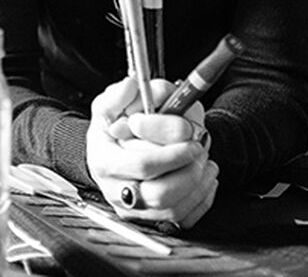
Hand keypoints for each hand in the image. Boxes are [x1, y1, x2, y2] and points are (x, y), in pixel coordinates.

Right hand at [86, 76, 218, 229]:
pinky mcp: (152, 219)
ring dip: (198, 183)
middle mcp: (116, 191)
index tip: (189, 136)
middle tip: (198, 149)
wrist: (111, 149)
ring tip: (203, 160)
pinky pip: (184, 218)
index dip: (171, 153)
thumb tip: (132, 87)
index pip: (142, 164)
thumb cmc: (112, 126)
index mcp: (104, 161)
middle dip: (188, 171)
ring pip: (174, 209)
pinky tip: (202, 176)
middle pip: (160, 194)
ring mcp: (134, 209)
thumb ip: (120, 93)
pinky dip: (201, 198)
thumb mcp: (109, 104)